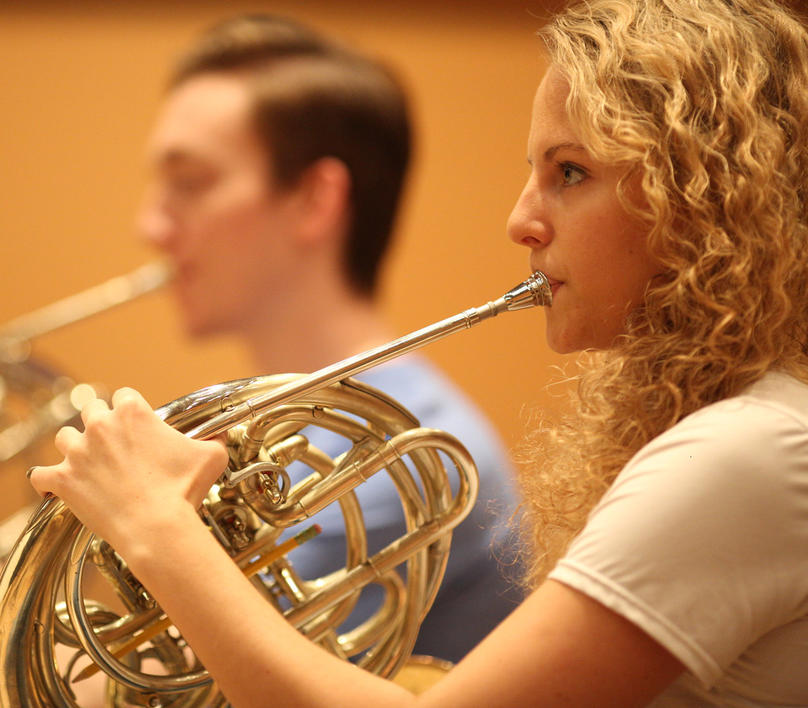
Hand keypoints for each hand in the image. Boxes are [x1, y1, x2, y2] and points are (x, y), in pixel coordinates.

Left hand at [28, 387, 228, 552]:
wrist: (157, 525)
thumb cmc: (183, 490)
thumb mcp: (211, 456)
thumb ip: (213, 440)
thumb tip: (220, 437)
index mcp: (133, 413)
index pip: (124, 394)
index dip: (131, 408)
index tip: (135, 423)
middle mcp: (101, 426)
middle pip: (91, 409)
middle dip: (100, 422)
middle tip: (111, 442)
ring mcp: (78, 452)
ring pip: (64, 437)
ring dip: (74, 447)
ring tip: (87, 462)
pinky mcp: (63, 479)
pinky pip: (40, 474)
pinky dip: (47, 479)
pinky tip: (56, 485)